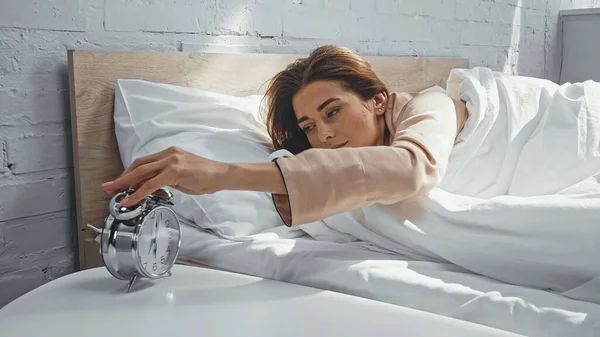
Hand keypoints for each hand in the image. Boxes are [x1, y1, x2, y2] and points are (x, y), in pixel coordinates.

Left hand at [102, 146, 227, 206]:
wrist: (221, 175)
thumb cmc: (205, 177)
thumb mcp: (181, 178)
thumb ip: (165, 181)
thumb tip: (150, 189)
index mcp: (170, 154)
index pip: (144, 163)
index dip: (129, 173)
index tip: (119, 183)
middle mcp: (168, 154)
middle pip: (138, 166)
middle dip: (121, 177)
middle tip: (108, 187)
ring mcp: (171, 161)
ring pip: (141, 173)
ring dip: (125, 184)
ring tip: (114, 193)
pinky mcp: (175, 171)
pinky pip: (151, 183)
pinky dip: (139, 192)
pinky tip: (131, 199)